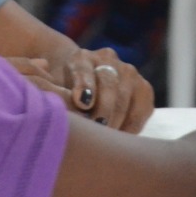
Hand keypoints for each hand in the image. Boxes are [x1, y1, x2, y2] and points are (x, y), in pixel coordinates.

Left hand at [5, 48, 154, 132]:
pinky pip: (143, 108)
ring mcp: (128, 72)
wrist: (82, 87)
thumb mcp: (52, 93)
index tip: (82, 102)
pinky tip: (120, 138)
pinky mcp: (144, 89)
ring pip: (127, 96)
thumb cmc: (61, 97)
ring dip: (117, 119)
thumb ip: (54, 99)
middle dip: (103, 109)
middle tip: (97, 129)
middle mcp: (107, 59)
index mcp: (80, 58)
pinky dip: (132, 125)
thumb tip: (58, 111)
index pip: (82, 69)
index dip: (84, 84)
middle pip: (109, 83)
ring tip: (107, 138)